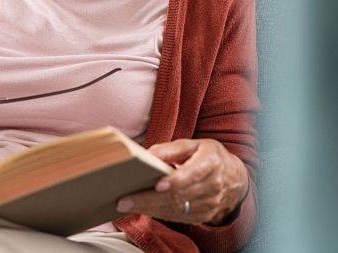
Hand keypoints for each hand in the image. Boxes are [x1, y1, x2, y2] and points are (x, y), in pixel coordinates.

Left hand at [117, 139, 249, 224]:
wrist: (234, 178)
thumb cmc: (208, 156)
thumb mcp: (194, 144)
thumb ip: (171, 148)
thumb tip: (148, 154)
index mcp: (210, 163)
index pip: (193, 174)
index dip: (175, 180)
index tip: (157, 184)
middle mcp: (212, 186)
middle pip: (178, 195)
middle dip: (149, 199)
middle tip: (126, 199)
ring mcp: (208, 204)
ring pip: (176, 209)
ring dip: (149, 208)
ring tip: (127, 205)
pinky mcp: (202, 216)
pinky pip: (178, 217)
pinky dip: (158, 214)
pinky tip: (141, 209)